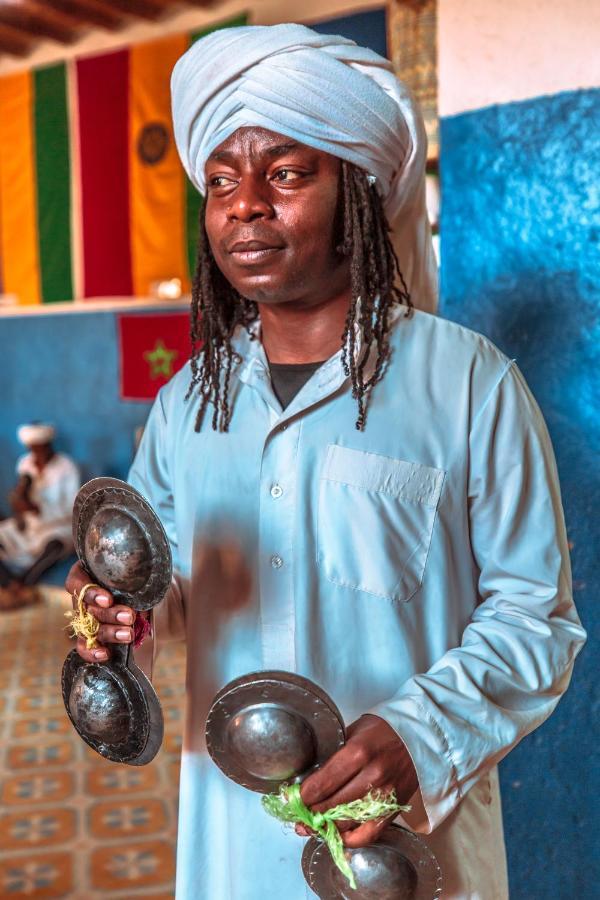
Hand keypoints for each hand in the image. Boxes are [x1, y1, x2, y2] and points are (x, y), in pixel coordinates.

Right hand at [65, 561, 135, 662]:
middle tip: (129, 616)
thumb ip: (133, 579)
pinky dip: (93, 652)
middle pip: (87, 608)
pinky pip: (85, 646)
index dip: (91, 593)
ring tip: (128, 634)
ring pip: (88, 628)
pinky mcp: (90, 635)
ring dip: (109, 632)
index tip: (108, 600)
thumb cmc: (135, 576)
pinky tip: (105, 654)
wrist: (144, 590)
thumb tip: (143, 598)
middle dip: (110, 615)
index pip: (77, 583)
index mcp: (85, 574)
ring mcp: (84, 617)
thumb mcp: (133, 572)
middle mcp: (81, 597)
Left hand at [298, 714, 417, 847]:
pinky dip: (351, 839)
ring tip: (312, 826)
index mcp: (358, 752)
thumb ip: (334, 754)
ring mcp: (384, 796)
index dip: (303, 795)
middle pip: (332, 804)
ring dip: (326, 827)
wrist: (419, 737)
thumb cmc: (383, 730)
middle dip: (311, 812)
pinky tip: (338, 835)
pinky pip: (369, 834)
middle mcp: (371, 776)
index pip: (322, 783)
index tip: (292, 798)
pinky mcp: (394, 809)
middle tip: (299, 814)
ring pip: (347, 822)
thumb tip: (310, 777)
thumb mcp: (353, 731)